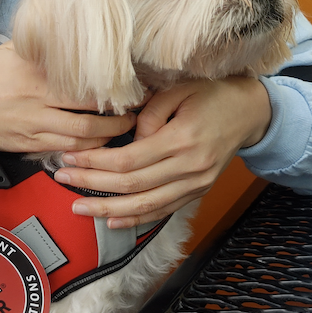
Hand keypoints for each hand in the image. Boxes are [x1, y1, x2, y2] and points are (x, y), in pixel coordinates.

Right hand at [0, 42, 134, 153]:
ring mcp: (35, 124)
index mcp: (36, 73)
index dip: (113, 83)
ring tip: (126, 129)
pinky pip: (66, 148)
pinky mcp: (30, 144)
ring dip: (108, 135)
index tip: (133, 82)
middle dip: (120, 113)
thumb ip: (40, 50)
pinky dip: (87, 148)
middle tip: (139, 109)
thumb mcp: (10, 53)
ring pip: (82, 134)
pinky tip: (100, 144)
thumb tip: (71, 37)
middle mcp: (38, 99)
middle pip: (90, 109)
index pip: (84, 78)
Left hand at [51, 77, 272, 228]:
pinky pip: (163, 211)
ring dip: (109, 210)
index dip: (95, 163)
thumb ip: (149, 113)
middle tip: (62, 180)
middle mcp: (190, 167)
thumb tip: (126, 136)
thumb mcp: (178, 90)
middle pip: (132, 186)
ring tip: (79, 208)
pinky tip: (112, 222)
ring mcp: (196, 184)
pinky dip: (137, 219)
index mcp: (182, 139)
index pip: (128, 160)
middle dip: (92, 186)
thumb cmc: (210, 94)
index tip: (70, 159)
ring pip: (146, 206)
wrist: (249, 112)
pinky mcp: (198, 192)